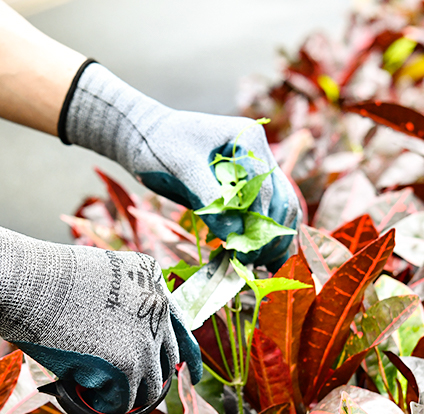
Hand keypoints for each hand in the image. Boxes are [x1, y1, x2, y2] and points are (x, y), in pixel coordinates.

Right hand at [0, 210, 202, 413]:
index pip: (181, 328)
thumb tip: (126, 348)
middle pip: (163, 366)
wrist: (18, 281)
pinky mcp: (126, 365)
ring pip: (142, 391)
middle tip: (119, 398)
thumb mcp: (95, 280)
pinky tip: (68, 390)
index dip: (187, 358)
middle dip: (144, 386)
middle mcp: (158, 306)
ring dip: (114, 397)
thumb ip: (120, 306)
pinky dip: (94, 406)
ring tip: (81, 390)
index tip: (190, 376)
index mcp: (152, 280)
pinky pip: (118, 404)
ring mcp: (145, 338)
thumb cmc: (39, 281)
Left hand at [62, 63, 300, 269]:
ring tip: (260, 267)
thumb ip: (208, 197)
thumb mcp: (182, 168)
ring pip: (277, 211)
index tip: (245, 251)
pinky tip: (262, 261)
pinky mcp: (241, 190)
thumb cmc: (160, 145)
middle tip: (252, 263)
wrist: (143, 138)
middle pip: (279, 201)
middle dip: (269, 235)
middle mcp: (257, 155)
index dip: (257, 223)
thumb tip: (234, 232)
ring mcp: (252, 173)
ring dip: (272, 239)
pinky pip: (261, 215)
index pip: (264, 189)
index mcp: (249, 140)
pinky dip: (262, 237)